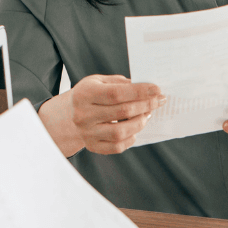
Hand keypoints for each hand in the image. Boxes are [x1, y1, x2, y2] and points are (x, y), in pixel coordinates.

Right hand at [39, 74, 163, 156]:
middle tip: (158, 101)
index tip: (157, 89)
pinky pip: (117, 146)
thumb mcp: (100, 81)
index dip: (139, 92)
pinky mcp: (92, 146)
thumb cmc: (90, 94)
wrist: (69, 114)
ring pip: (121, 132)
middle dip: (145, 105)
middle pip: (122, 111)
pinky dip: (131, 138)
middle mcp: (83, 115)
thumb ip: (121, 83)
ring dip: (140, 122)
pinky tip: (134, 128)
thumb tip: (147, 90)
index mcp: (84, 94)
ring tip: (147, 114)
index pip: (116, 93)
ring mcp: (86, 133)